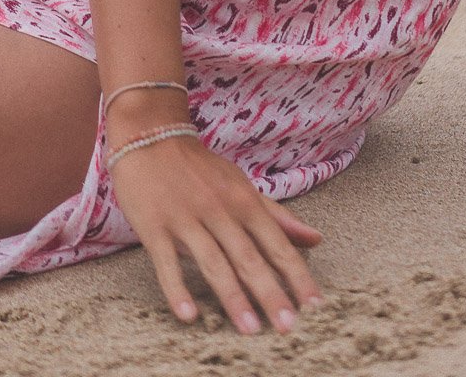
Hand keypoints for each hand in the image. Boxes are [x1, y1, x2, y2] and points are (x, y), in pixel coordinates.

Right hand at [108, 130, 322, 334]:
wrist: (149, 136)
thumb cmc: (200, 168)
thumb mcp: (241, 185)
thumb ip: (277, 216)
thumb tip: (317, 239)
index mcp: (243, 201)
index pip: (277, 244)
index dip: (297, 276)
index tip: (316, 308)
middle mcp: (219, 210)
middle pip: (248, 257)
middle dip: (270, 293)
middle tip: (289, 327)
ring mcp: (186, 219)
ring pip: (213, 262)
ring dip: (232, 297)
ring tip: (250, 329)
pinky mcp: (154, 226)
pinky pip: (167, 262)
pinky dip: (178, 289)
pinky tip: (189, 316)